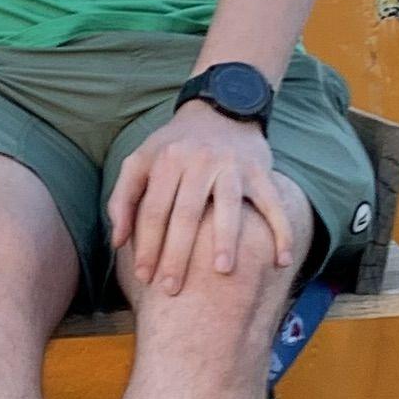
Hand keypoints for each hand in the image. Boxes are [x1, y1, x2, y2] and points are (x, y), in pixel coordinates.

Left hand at [107, 101, 294, 298]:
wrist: (221, 108)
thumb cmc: (174, 145)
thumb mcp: (141, 160)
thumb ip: (123, 199)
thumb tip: (118, 242)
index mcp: (167, 161)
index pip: (154, 210)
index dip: (147, 245)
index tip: (144, 276)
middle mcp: (199, 161)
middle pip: (186, 214)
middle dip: (178, 254)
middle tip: (172, 289)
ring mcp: (233, 165)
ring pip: (229, 206)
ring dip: (226, 240)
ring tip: (223, 272)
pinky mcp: (260, 170)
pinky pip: (273, 203)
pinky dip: (281, 231)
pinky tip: (281, 261)